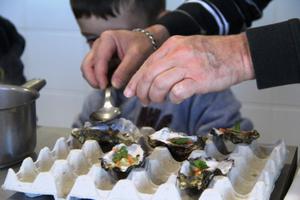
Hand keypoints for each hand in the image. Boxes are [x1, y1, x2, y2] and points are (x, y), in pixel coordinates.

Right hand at [81, 25, 168, 88]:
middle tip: (102, 88)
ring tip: (105, 87)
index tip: (105, 87)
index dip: (99, 75)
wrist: (147, 41)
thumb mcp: (136, 56)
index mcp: (107, 39)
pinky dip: (96, 77)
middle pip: (87, 64)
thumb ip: (125, 70)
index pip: (98, 60)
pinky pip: (92, 70)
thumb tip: (114, 84)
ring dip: (93, 79)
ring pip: (87, 67)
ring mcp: (98, 51)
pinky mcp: (100, 58)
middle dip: (93, 78)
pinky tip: (106, 83)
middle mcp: (99, 43)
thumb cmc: (143, 45)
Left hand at [124, 33, 254, 103]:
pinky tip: (177, 99)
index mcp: (172, 45)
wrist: (238, 54)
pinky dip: (173, 99)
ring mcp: (189, 66)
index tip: (130, 92)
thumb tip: (150, 79)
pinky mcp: (199, 80)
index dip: (136, 80)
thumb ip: (168, 60)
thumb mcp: (186, 48)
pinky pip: (177, 93)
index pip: (146, 64)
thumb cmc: (211, 54)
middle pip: (149, 75)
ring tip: (159, 100)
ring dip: (156, 97)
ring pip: (159, 84)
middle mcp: (178, 53)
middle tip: (144, 100)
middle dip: (142, 91)